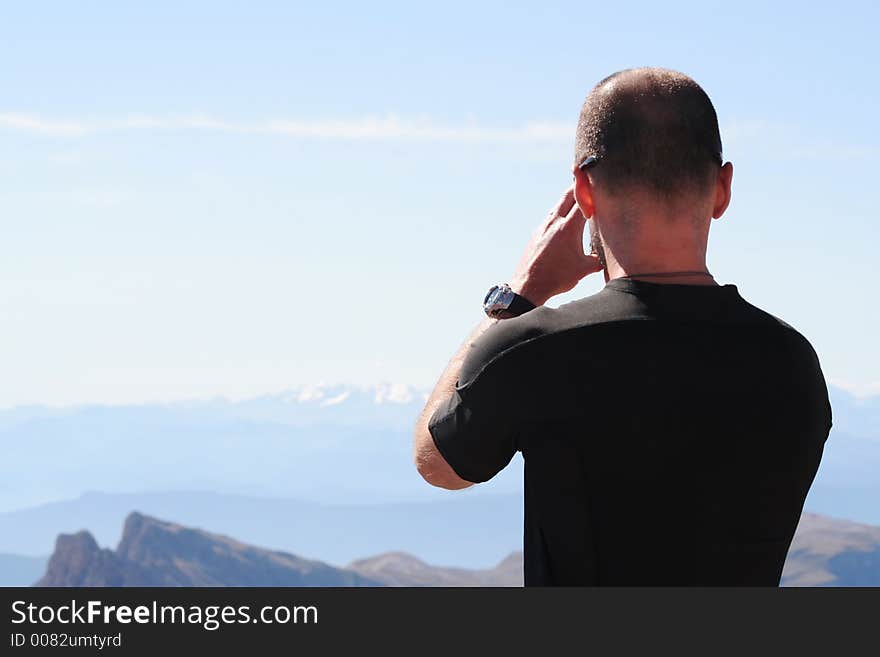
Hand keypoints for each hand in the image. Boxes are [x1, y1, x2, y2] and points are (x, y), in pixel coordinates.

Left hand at [510, 186, 603, 305]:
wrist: (529, 285)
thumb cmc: (557, 278)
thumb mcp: (584, 269)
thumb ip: (599, 259)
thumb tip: (609, 257)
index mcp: (568, 228)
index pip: (583, 200)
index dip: (592, 191)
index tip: (600, 184)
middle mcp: (554, 222)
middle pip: (568, 195)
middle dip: (579, 187)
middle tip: (589, 182)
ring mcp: (543, 226)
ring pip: (558, 205)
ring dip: (568, 200)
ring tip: (578, 200)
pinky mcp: (536, 232)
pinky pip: (550, 216)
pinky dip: (559, 213)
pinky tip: (564, 220)